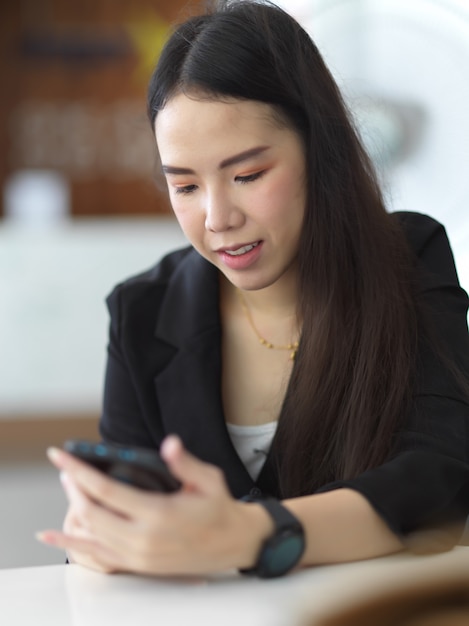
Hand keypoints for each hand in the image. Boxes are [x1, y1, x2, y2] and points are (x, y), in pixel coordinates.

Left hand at [37, 436, 272, 575]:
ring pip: (90, 534)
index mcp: (159, 514)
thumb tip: (169, 444)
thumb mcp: (208, 480)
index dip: (79, 471)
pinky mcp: (137, 566)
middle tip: (65, 467)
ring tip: (68, 485)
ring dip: (74, 507)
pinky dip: (71, 545)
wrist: (233, 543)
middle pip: (92, 512)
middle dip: (73, 486)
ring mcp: (138, 556)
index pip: (106, 491)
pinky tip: (52, 536)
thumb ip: (185, 463)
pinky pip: (96, 556)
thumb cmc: (219, 508)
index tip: (61, 456)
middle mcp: (143, 539)